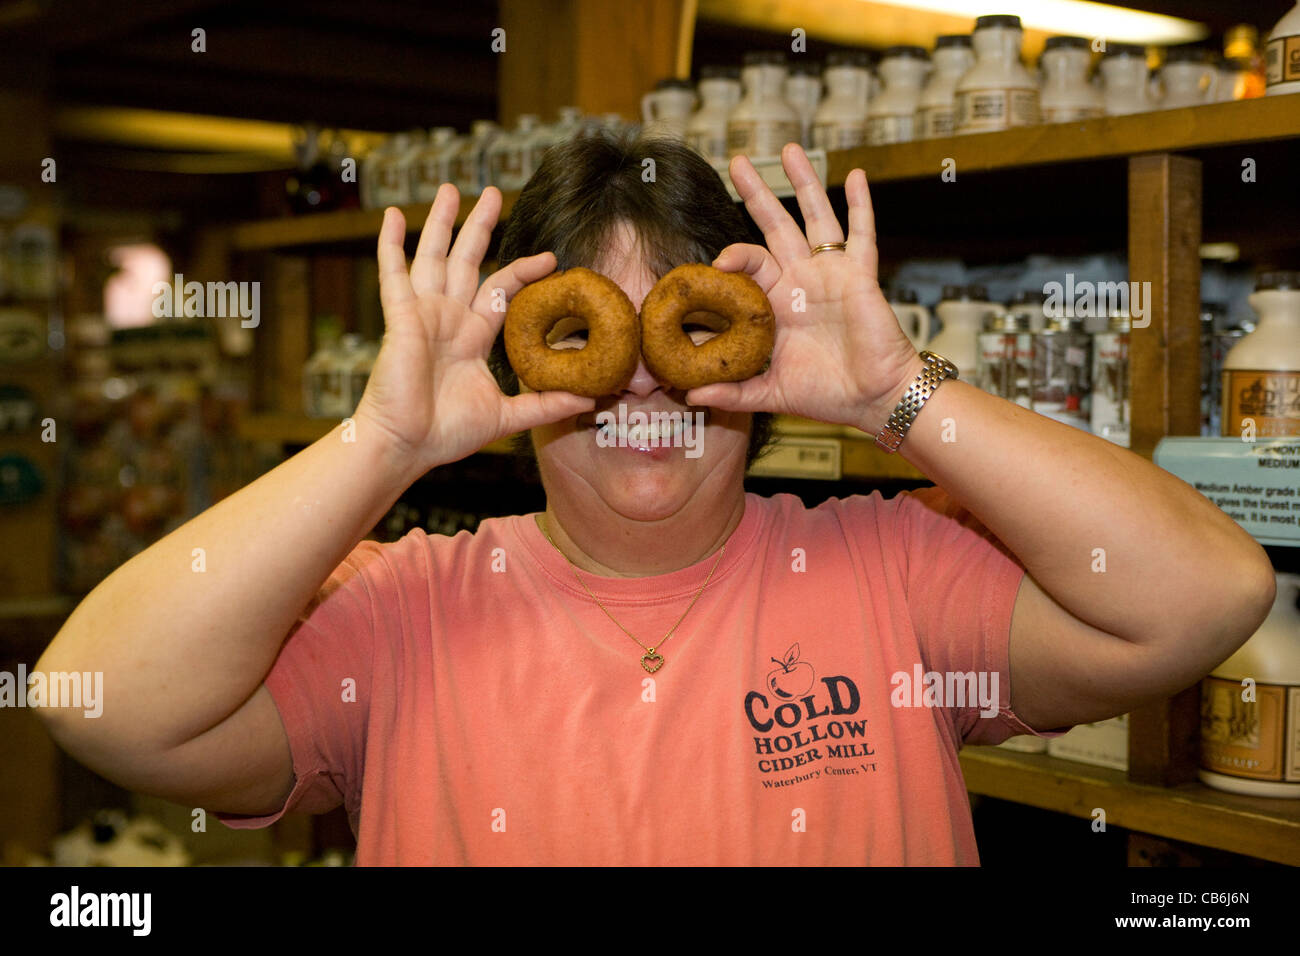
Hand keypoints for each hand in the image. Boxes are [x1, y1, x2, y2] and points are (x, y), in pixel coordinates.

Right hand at [353, 184, 593, 474]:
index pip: (501, 290)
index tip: (550, 257)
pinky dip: (391, 244)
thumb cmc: (446, 434)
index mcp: (472, 337)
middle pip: (467, 261)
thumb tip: (589, 399)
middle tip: (494, 193)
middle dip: (480, 227)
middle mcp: (448, 319)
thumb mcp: (506, 416)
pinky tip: (393, 215)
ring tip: (449, 188)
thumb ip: (545, 405)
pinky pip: (393, 275)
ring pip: (434, 257)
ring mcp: (423, 315)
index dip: (523, 271)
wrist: (407, 446)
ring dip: (441, 222)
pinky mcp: (401, 318)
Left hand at [685, 144, 923, 434]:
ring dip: (803, 182)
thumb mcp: (771, 392)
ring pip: (816, 217)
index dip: (730, 259)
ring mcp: (831, 273)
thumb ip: (732, 392)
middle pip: (775, 225)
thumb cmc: (826, 395)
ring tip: (788, 149)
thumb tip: (690, 396)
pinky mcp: (860, 275)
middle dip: (756, 193)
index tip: (713, 266)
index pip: (747, 265)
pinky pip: (862, 234)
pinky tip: (857, 175)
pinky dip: (861, 205)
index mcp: (776, 303)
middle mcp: (801, 280)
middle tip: (736, 161)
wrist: (873, 400)